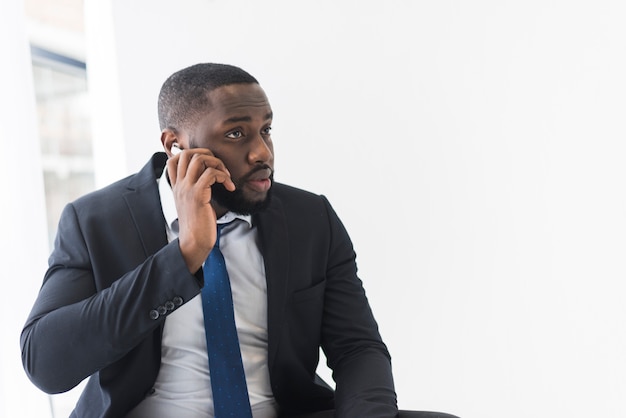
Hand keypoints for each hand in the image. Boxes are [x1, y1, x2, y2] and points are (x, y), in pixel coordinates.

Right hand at [166, 148, 235, 271]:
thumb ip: (196, 189)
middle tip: (220, 167)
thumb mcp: (193, 203)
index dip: (192, 154)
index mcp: (177, 186)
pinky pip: (211, 174)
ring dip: (217, 163)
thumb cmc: (198, 225)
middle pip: (186, 153)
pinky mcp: (197, 195)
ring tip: (226, 177)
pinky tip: (230, 187)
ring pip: (199, 159)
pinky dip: (224, 176)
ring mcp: (187, 189)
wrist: (194, 243)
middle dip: (207, 154)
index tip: (208, 165)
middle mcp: (179, 185)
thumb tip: (209, 178)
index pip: (174, 158)